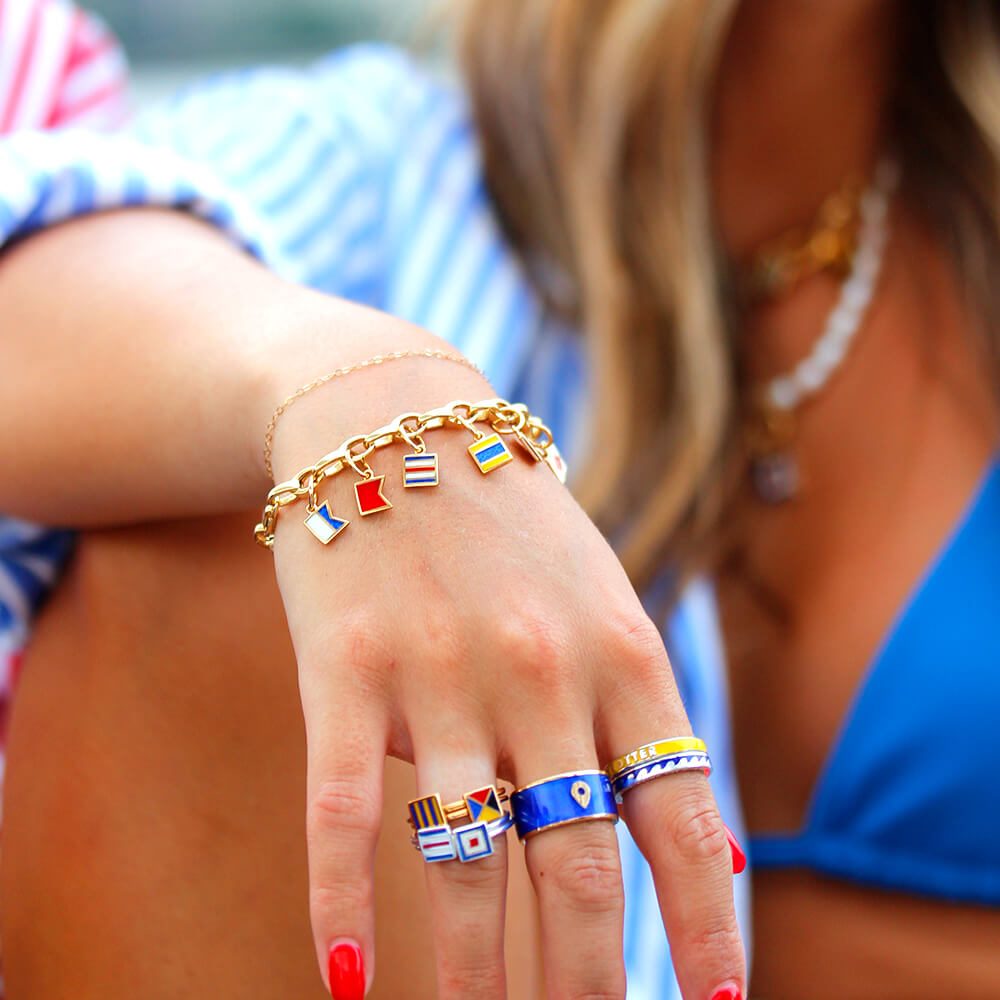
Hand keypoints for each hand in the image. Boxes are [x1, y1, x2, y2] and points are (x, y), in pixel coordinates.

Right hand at [269, 370, 744, 999]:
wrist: (397, 420)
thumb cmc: (512, 525)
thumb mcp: (604, 600)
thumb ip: (645, 718)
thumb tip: (709, 854)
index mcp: (622, 657)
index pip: (681, 823)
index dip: (703, 931)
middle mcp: (541, 675)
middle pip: (576, 870)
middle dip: (584, 988)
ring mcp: (438, 675)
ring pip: (462, 864)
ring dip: (474, 981)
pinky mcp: (343, 669)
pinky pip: (339, 811)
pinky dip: (341, 902)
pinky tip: (345, 978)